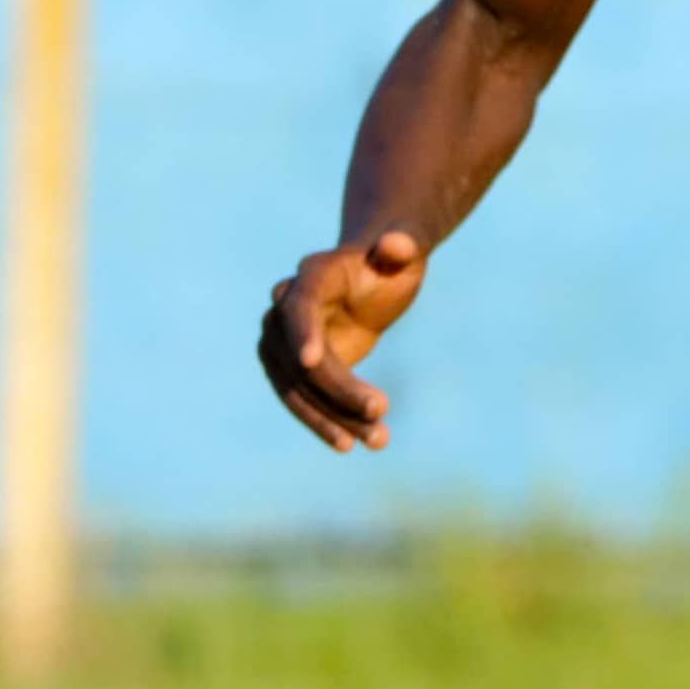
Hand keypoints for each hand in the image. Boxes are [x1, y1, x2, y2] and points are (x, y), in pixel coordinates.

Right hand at [258, 229, 427, 451]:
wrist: (373, 276)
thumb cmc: (393, 259)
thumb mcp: (407, 248)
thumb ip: (403, 244)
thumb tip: (396, 245)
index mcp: (314, 273)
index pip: (301, 304)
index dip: (303, 331)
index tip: (311, 362)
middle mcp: (287, 305)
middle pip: (301, 356)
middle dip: (337, 388)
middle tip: (382, 410)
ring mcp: (283, 339)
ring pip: (297, 387)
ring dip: (332, 417)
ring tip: (378, 440)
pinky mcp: (291, 368)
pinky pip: (302, 399)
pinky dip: (326, 422)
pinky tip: (355, 443)